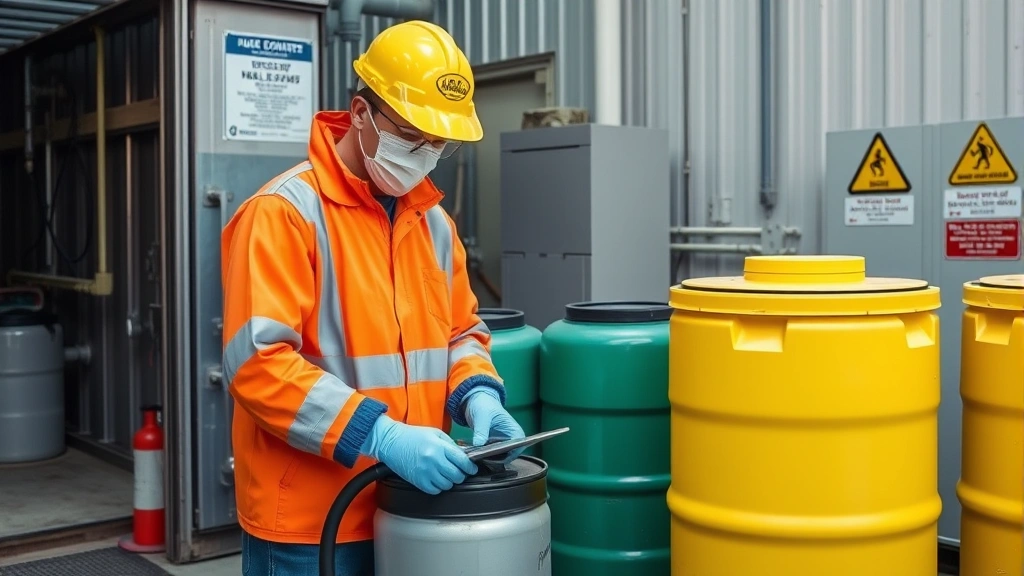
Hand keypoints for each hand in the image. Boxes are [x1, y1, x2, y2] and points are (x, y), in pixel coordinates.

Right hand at [361, 415, 477, 493]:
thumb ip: (450, 444)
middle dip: (461, 475)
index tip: (472, 469)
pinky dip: (438, 487)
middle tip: (459, 471)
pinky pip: (435, 490)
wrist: (391, 441)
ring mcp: (425, 472)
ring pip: (447, 485)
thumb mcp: (435, 433)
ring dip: (450, 481)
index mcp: (439, 447)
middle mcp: (433, 460)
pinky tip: (436, 479)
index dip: (470, 467)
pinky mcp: (417, 481)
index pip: (462, 461)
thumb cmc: (412, 435)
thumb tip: (464, 455)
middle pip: (456, 475)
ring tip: (446, 474)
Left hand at [464, 388, 525, 461]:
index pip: (515, 450)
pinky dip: (482, 456)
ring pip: (498, 459)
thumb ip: (481, 430)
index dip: (504, 456)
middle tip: (478, 458)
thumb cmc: (484, 405)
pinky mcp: (494, 447)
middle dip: (493, 459)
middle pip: (506, 457)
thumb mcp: (482, 416)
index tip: (489, 457)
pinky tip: (473, 455)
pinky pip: (490, 456)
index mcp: (515, 432)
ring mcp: (503, 445)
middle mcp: (512, 441)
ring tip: (474, 457)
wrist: (477, 401)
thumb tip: (478, 444)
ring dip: (487, 459)